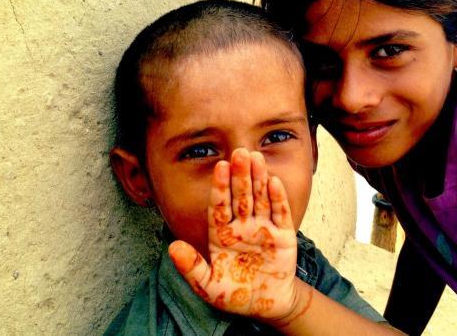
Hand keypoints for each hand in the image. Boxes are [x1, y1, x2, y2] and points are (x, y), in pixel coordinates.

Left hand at [169, 148, 298, 319]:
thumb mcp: (208, 287)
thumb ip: (191, 268)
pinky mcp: (283, 236)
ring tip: (256, 157)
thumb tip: (173, 248)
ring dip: (259, 179)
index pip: (219, 205)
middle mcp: (242, 227)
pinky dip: (278, 198)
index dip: (220, 186)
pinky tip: (274, 182)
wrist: (265, 304)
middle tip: (239, 152)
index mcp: (221, 234)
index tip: (220, 166)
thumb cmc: (234, 295)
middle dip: (240, 175)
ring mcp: (263, 229)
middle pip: (241, 196)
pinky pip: (280, 214)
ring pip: (260, 199)